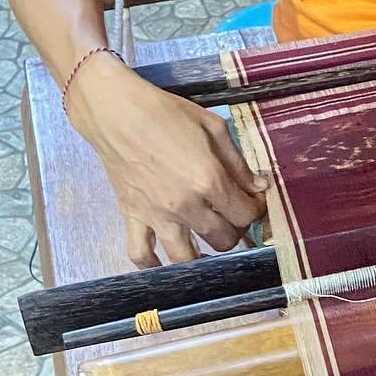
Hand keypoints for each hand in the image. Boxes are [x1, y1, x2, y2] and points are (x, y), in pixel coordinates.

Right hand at [65, 52, 267, 267]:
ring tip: (206, 242)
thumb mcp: (213, 127)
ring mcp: (156, 216)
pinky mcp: (131, 217)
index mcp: (208, 180)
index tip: (252, 200)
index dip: (256, 209)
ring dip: (202, 255)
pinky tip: (165, 260)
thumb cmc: (166, 113)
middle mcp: (185, 205)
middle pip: (223, 240)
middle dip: (234, 230)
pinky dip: (153, 265)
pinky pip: (140, 255)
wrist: (115, 111)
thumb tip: (260, 187)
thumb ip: (239, 163)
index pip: (245, 214)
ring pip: (186, 258)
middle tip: (230, 215)